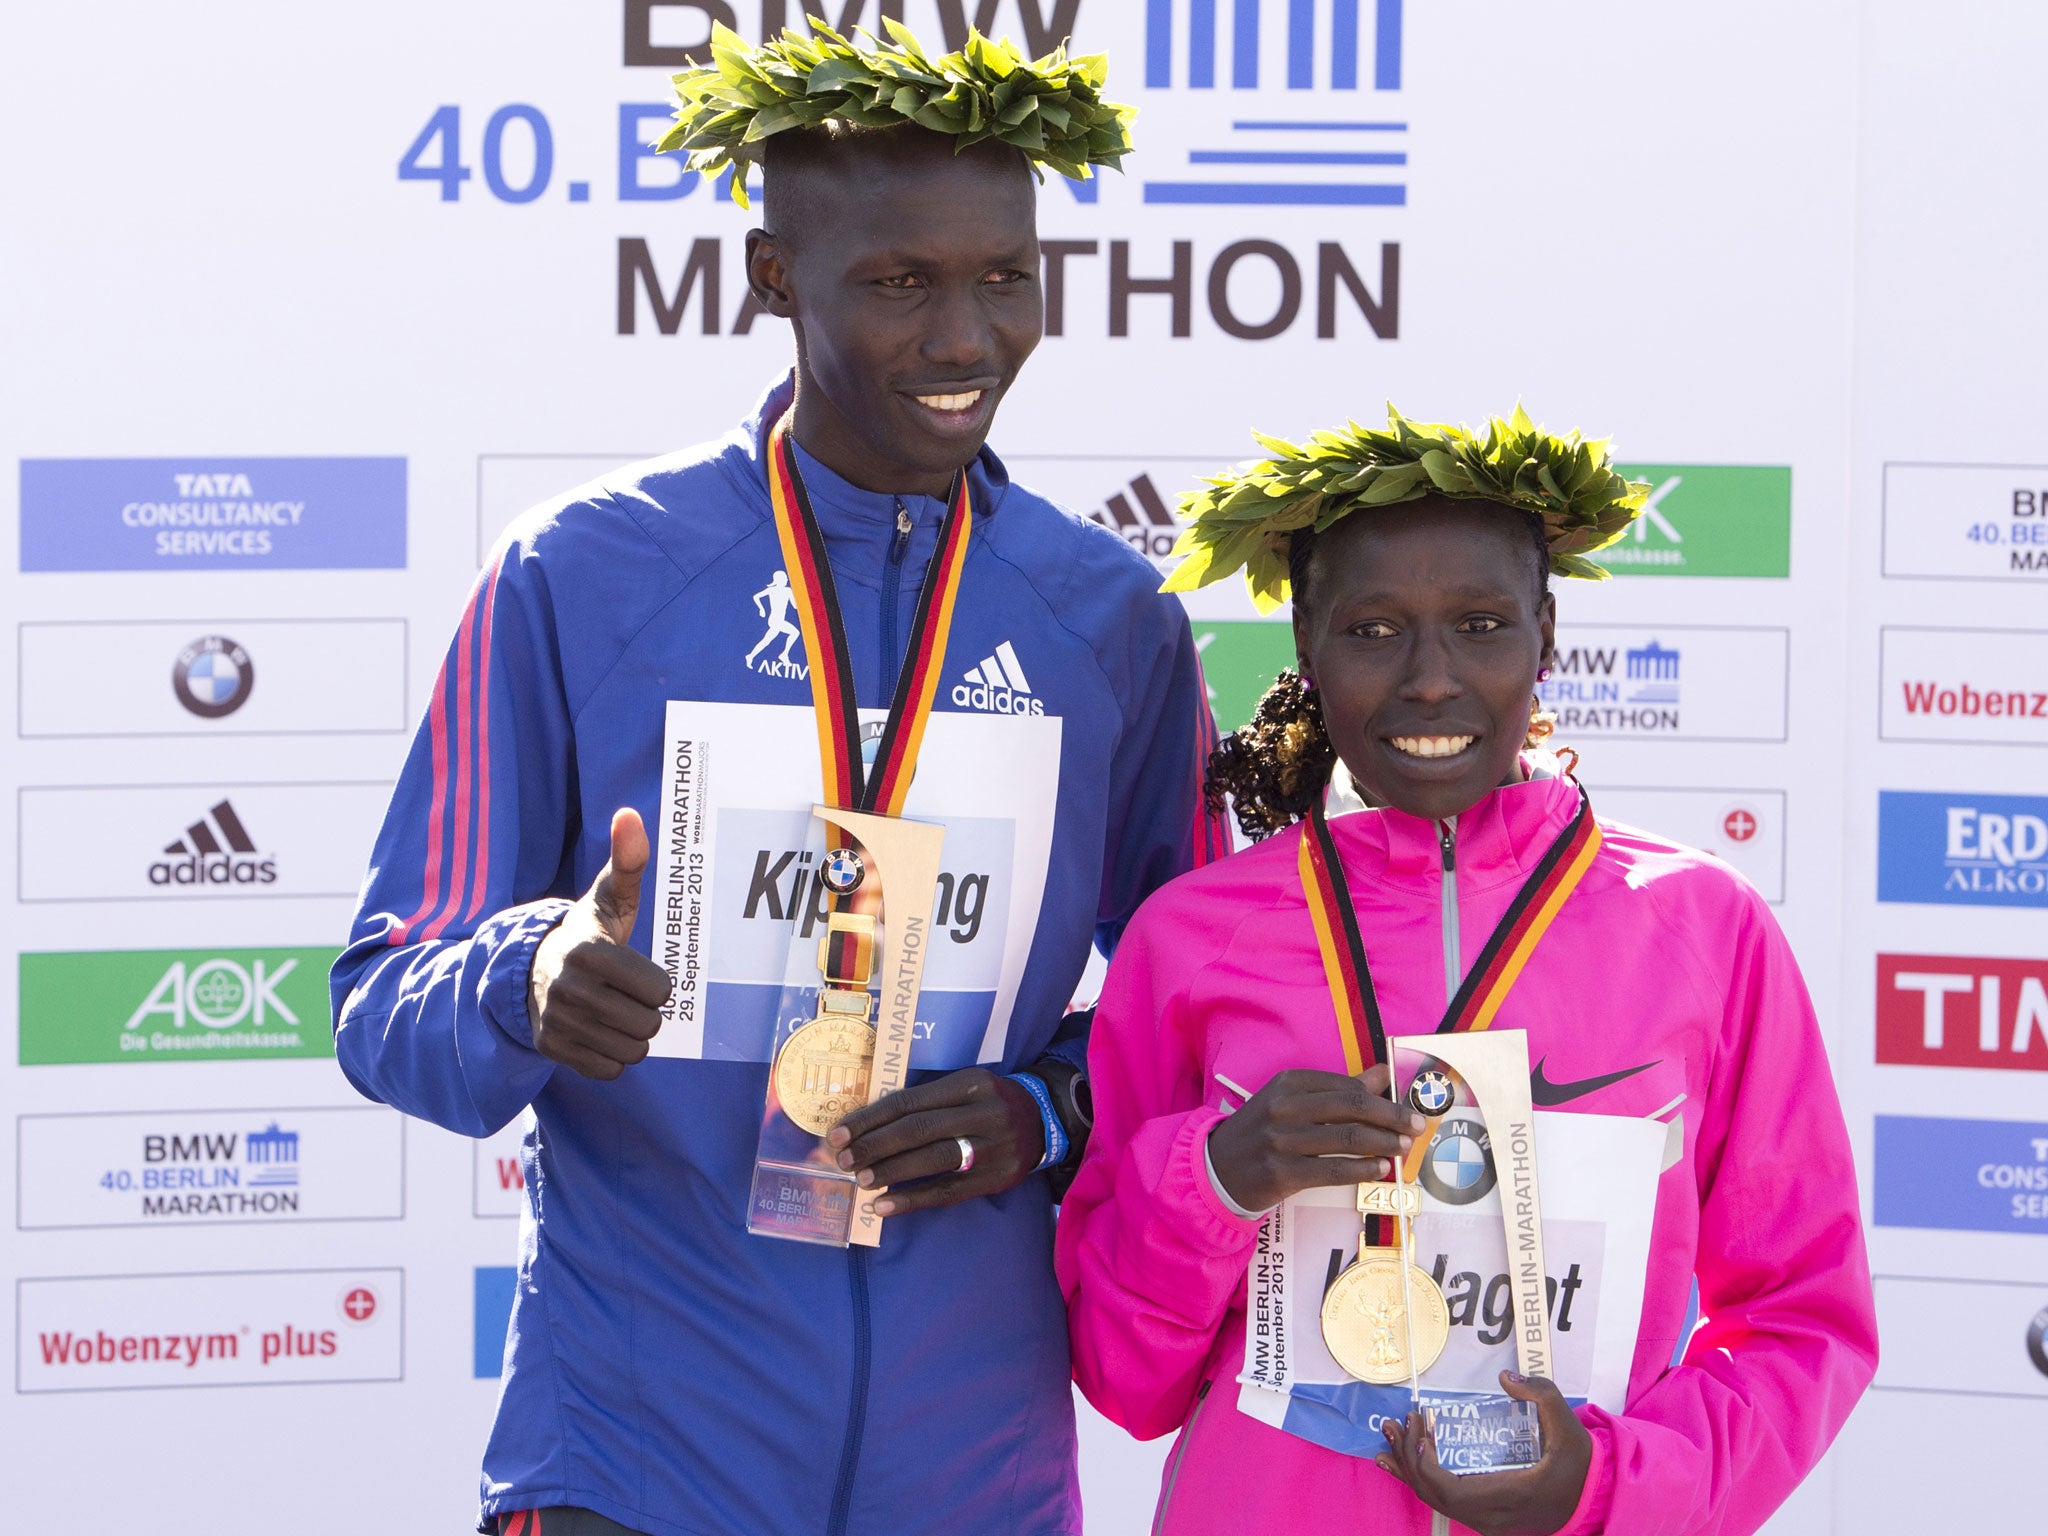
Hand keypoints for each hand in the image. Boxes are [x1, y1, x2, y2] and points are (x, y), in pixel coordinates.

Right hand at [527, 808, 671, 1079]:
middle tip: (625, 994)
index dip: (656, 985)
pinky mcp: (550, 1050)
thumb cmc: (587, 933)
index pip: (660, 991)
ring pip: (632, 1051)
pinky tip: (597, 1031)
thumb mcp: (609, 899)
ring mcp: (556, 1022)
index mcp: (588, 952)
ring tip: (612, 1011)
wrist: (530, 971)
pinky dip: (611, 1056)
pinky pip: (609, 1070)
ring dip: (631, 1035)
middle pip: (649, 1025)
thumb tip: (629, 813)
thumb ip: (627, 861)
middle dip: (646, 1012)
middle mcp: (567, 990)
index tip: (635, 971)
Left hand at [825, 1068, 1043, 1215]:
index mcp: (970, 1083)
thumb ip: (926, 1101)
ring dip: (891, 1172)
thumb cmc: (989, 1101)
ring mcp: (993, 1147)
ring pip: (933, 1160)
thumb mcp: (964, 1086)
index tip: (839, 1132)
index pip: (910, 1101)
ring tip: (861, 1180)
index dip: (871, 1118)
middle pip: (919, 1130)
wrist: (1045, 1120)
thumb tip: (868, 1125)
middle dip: (875, 1145)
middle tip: (843, 1159)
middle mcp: (984, 1112)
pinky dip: (912, 1200)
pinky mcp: (996, 1178)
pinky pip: (948, 1192)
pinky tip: (884, 1206)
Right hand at [1205, 1064, 1423, 1211]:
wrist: (1219, 1168)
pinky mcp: (1281, 1172)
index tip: (1409, 1108)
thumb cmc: (1263, 1131)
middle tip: (1417, 1126)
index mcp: (1288, 1083)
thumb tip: (1382, 1072)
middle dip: (1391, 1116)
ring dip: (1383, 1143)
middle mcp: (1283, 1107)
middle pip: (1350, 1107)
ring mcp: (1280, 1140)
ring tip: (1403, 1148)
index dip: (1383, 1097)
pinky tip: (1380, 1168)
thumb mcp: (1293, 1101)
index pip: (1347, 1086)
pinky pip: (1332, 1169)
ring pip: (1346, 1138)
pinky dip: (1362, 1168)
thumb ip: (1340, 1088)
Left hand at [1377, 1372, 1593, 1535]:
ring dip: (1409, 1468)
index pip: (1453, 1492)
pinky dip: (1419, 1481)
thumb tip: (1506, 1378)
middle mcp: (1494, 1516)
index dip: (1428, 1467)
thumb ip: (1541, 1394)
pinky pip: (1445, 1502)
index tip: (1421, 1434)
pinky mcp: (1485, 1518)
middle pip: (1436, 1495)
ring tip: (1388, 1437)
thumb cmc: (1577, 1462)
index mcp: (1511, 1495)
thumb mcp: (1567, 1425)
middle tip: (1397, 1423)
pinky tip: (1398, 1464)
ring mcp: (1488, 1521)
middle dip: (1409, 1458)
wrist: (1592, 1496)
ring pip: (1436, 1501)